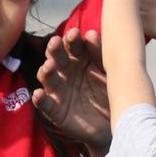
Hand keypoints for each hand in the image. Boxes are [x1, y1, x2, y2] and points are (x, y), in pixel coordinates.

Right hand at [33, 28, 111, 146]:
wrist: (117, 123)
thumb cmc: (112, 93)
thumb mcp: (109, 72)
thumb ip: (100, 54)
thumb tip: (91, 33)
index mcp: (79, 60)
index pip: (72, 46)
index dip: (71, 39)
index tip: (75, 33)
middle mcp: (66, 73)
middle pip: (56, 58)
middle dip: (55, 50)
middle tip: (56, 42)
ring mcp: (59, 91)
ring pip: (47, 78)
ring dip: (46, 70)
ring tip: (49, 66)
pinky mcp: (55, 110)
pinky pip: (45, 104)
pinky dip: (40, 99)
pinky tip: (38, 94)